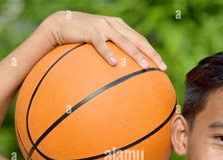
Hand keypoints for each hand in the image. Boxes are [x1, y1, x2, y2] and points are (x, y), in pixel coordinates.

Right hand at [42, 10, 166, 69]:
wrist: (60, 24)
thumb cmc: (80, 38)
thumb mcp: (99, 42)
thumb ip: (111, 52)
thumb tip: (120, 72)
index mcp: (119, 27)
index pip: (140, 40)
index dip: (152, 52)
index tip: (162, 66)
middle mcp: (114, 25)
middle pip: (138, 40)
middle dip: (151, 54)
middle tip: (162, 68)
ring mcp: (103, 27)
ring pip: (124, 41)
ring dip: (136, 55)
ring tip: (145, 67)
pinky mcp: (90, 32)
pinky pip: (101, 44)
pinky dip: (108, 53)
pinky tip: (114, 64)